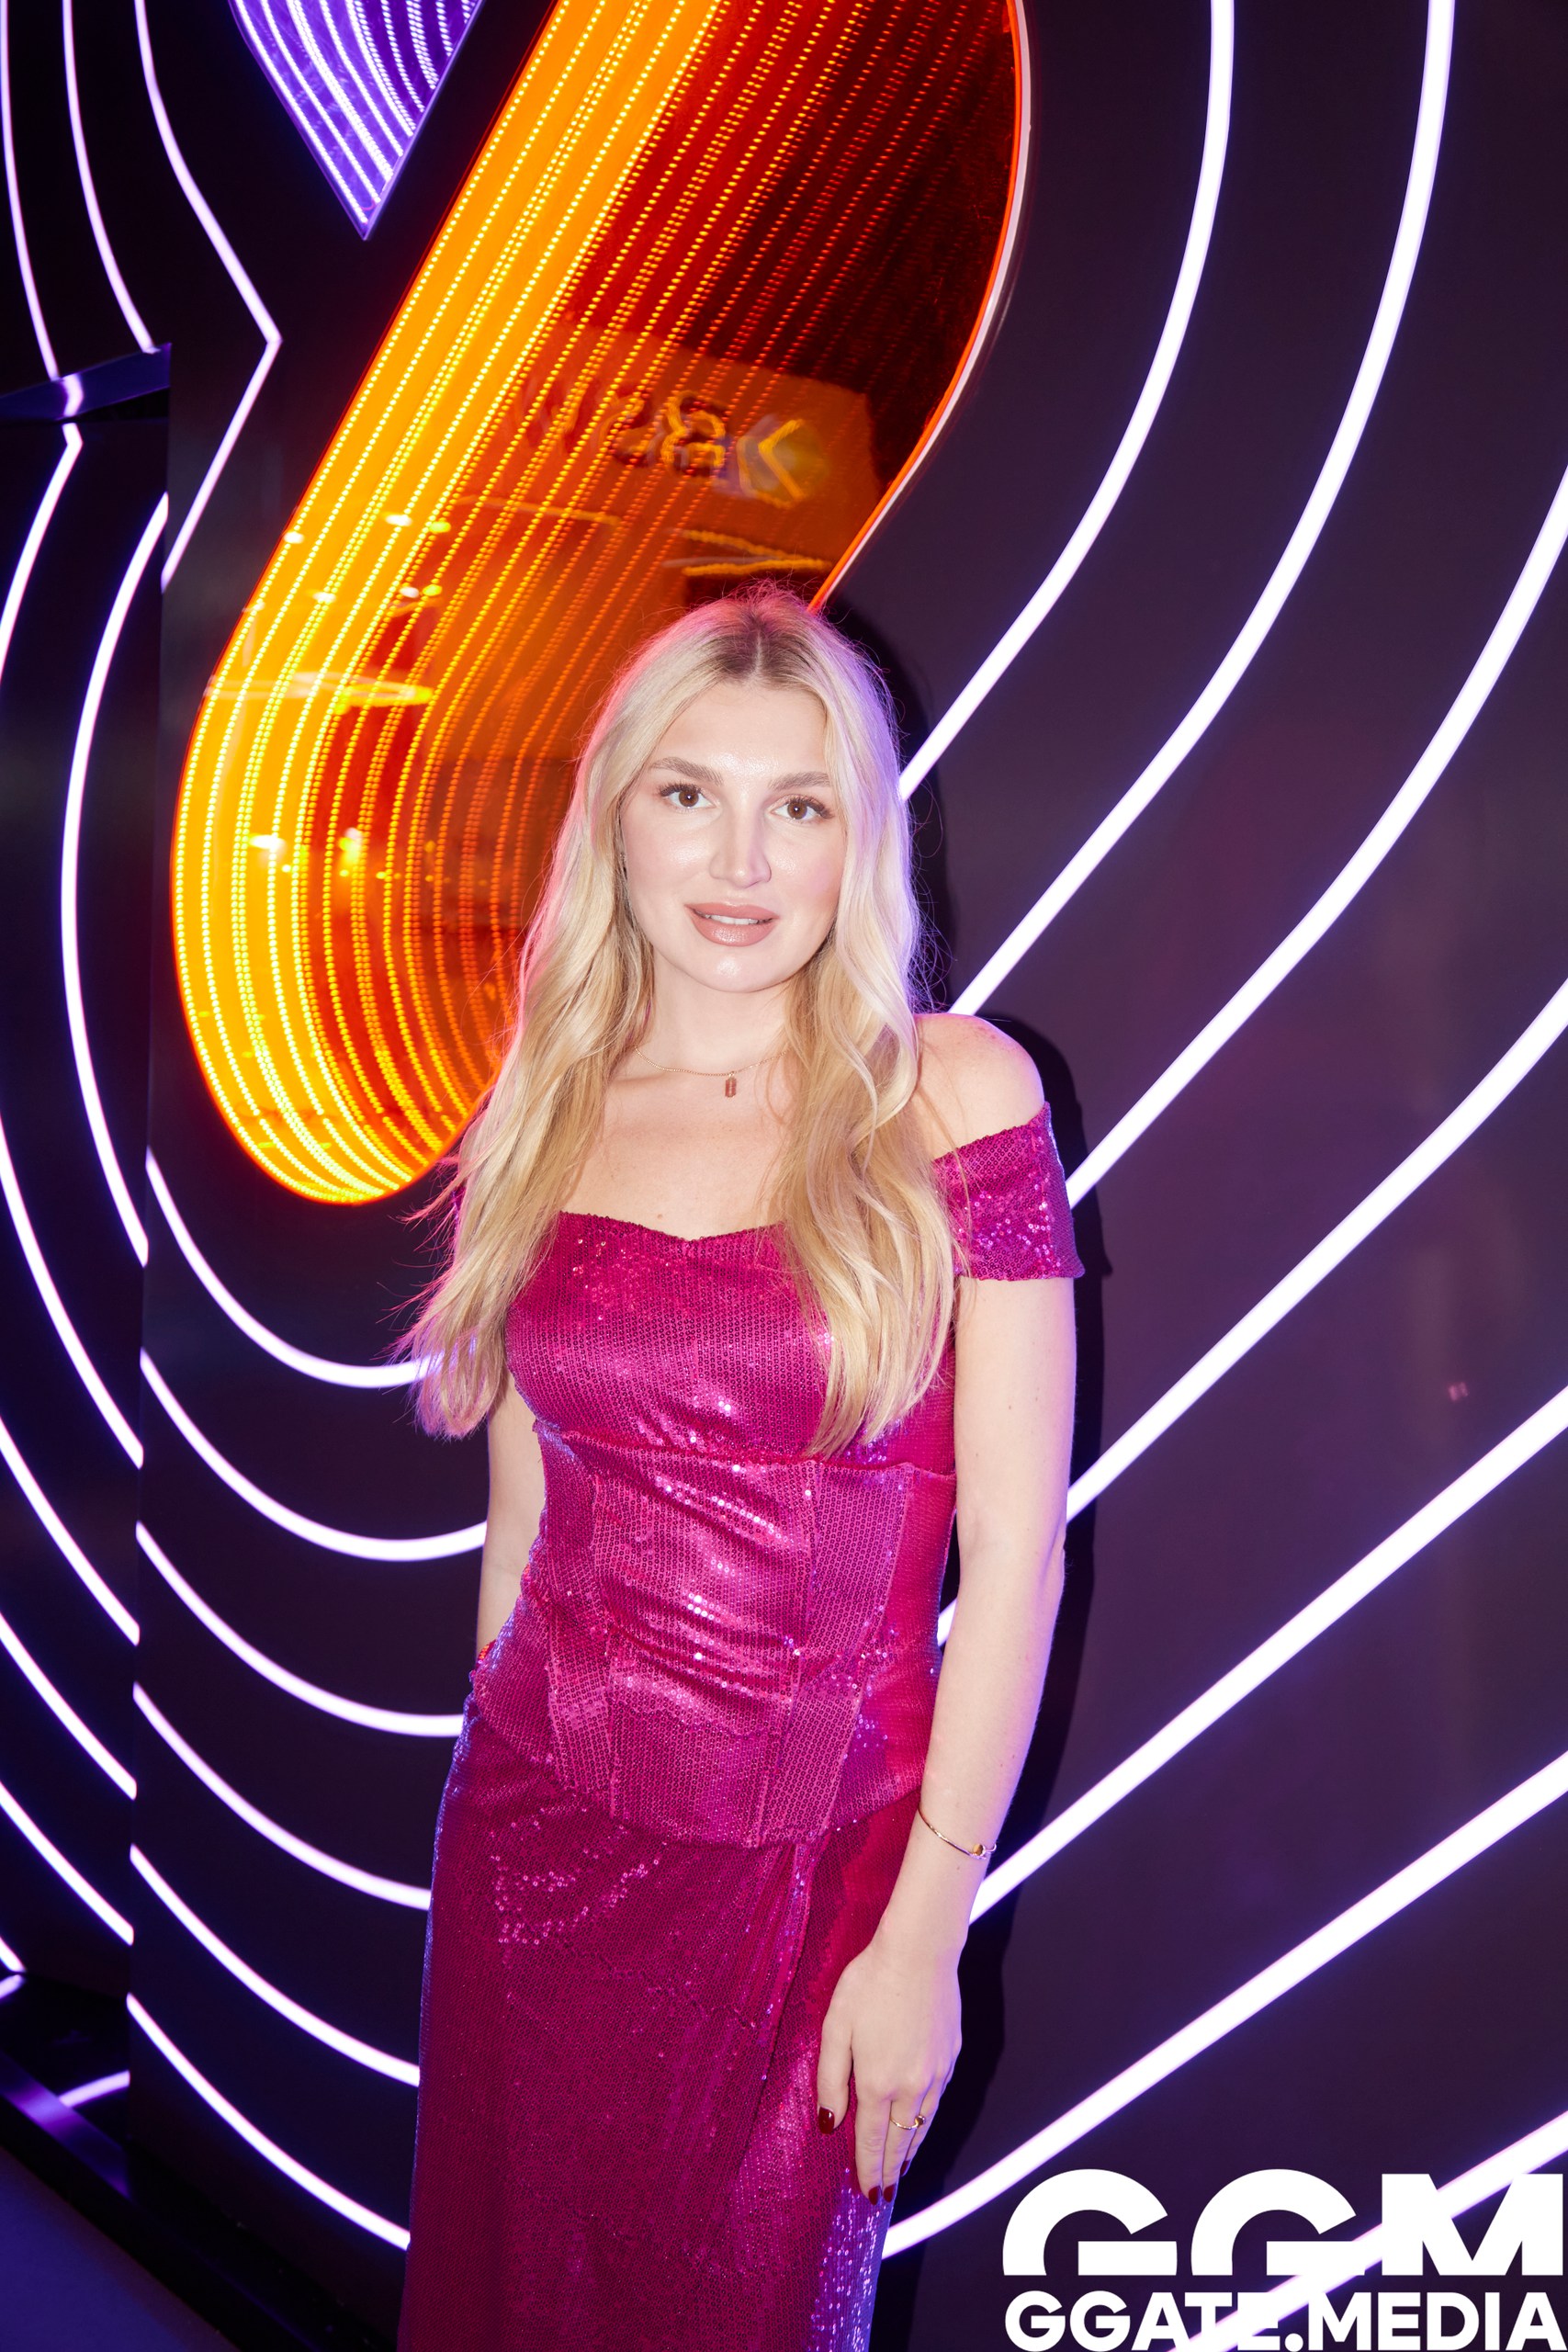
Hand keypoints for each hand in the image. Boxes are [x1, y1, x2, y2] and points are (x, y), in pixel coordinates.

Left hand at [815, 1927, 960, 2203]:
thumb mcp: (836, 2028)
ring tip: (903, 2167)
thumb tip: (830, 2123)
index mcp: (878, 2083)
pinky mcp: (951, 2055)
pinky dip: (926, 2120)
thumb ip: (831, 2079)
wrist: (920, 1952)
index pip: (872, 2141)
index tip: (869, 2194)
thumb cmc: (870, 1984)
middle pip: (901, 2141)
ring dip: (911, 2150)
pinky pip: (937, 2100)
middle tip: (886, 2194)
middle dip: (892, 2171)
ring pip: (923, 2125)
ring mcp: (936, 2072)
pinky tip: (921, 2122)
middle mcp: (912, 2086)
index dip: (869, 2170)